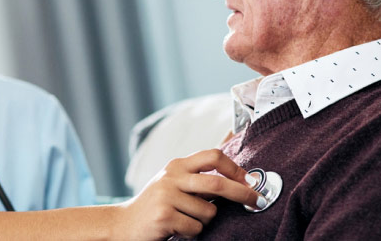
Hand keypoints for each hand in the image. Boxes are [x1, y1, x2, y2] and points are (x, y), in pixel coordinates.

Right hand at [112, 149, 259, 239]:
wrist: (123, 224)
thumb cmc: (156, 203)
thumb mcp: (174, 180)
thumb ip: (199, 171)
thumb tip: (233, 148)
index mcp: (177, 165)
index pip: (213, 156)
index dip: (236, 168)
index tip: (250, 180)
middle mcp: (171, 177)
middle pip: (217, 184)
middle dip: (242, 194)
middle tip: (256, 201)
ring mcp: (166, 196)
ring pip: (208, 212)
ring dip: (204, 221)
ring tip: (186, 219)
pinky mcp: (164, 217)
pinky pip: (196, 228)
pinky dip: (192, 233)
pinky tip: (177, 228)